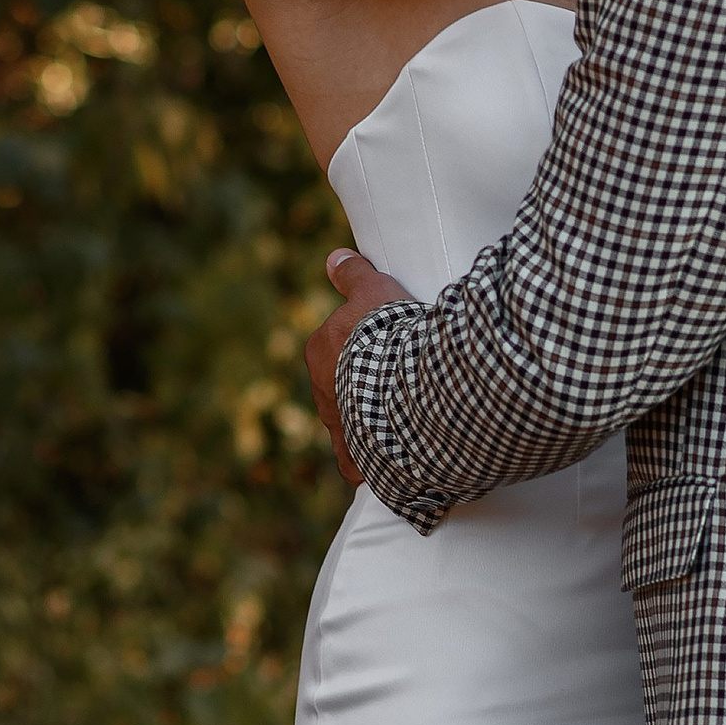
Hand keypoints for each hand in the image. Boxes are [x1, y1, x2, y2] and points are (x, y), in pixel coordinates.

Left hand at [305, 248, 413, 487]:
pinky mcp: (357, 459)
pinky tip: (389, 464)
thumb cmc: (390, 334)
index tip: (389, 347)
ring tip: (402, 423)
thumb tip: (335, 258)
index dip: (364, 348)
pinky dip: (371, 466)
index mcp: (318, 353)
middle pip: (340, 389)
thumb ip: (354, 276)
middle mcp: (320, 393)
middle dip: (363, 388)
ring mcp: (338, 428)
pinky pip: (358, 466)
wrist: (406, 383)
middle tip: (398, 383)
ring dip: (368, 425)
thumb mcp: (375, 291)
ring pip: (348, 428)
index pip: (334, 349)